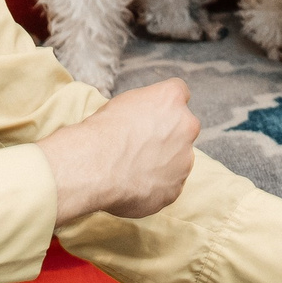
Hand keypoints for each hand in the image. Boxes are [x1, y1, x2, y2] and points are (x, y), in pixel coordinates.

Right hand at [37, 80, 200, 224]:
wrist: (95, 166)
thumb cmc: (103, 131)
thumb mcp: (123, 103)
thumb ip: (147, 108)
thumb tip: (149, 119)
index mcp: (171, 98)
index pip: (179, 93)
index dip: (165, 105)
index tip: (154, 115)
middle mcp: (186, 126)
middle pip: (184, 129)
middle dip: (169, 135)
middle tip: (143, 144)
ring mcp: (185, 160)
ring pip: (179, 160)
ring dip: (164, 163)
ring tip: (134, 169)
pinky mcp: (175, 188)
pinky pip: (168, 186)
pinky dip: (155, 186)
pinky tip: (134, 185)